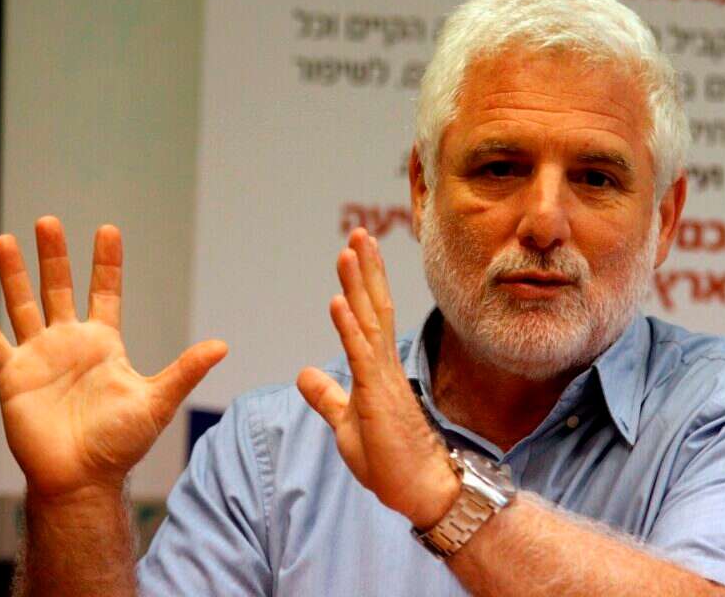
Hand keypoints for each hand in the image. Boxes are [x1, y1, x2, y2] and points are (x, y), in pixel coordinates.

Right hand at [0, 216, 227, 499]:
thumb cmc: (120, 444)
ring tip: (5, 241)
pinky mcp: (13, 378)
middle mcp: (70, 343)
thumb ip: (185, 370)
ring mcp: (40, 358)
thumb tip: (222, 345)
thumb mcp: (157, 401)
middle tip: (48, 222)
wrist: (83, 480)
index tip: (108, 229)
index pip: (105, 291)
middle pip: (59, 288)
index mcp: (104, 343)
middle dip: (54, 256)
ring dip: (13, 275)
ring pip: (23, 306)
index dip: (106, 262)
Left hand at [297, 228, 459, 528]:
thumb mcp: (346, 423)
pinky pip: (361, 356)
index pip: (366, 316)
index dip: (359, 283)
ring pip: (368, 320)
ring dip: (357, 285)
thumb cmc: (390, 459)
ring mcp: (382, 378)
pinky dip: (347, 327)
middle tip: (358, 233)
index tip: (353, 251)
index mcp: (376, 368)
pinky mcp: (378, 396)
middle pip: (372, 306)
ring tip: (350, 250)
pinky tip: (338, 303)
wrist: (421, 490)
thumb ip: (327, 397)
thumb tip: (303, 374)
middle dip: (364, 269)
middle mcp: (383, 365)